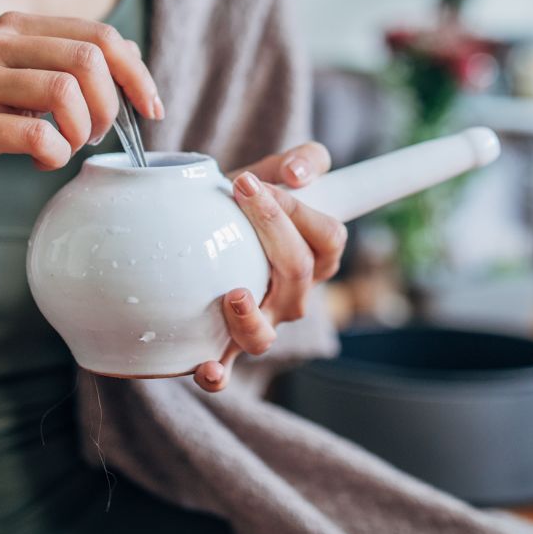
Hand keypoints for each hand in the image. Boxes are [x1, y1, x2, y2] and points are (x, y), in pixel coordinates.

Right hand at [0, 10, 161, 203]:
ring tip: (69, 145)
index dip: (137, 73)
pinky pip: (35, 133)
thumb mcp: (10, 74)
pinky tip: (42, 159)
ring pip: (65, 91)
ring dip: (83, 129)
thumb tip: (131, 54)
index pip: (100, 35)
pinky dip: (54, 153)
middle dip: (112, 105)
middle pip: (89, 58)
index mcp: (14, 27)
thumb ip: (62, 61)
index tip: (151, 108)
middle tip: (98, 135)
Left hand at [192, 141, 346, 392]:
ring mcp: (262, 321)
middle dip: (273, 230)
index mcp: (318, 256)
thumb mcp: (277, 170)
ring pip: (266, 335)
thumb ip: (303, 160)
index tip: (253, 182)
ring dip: (251, 318)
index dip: (296, 210)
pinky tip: (207, 368)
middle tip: (240, 191)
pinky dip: (218, 373)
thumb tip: (296, 174)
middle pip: (298, 274)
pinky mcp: (224, 342)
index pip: (329, 238)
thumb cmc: (248, 201)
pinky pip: (227, 367)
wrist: (203, 226)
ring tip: (233, 293)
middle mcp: (294, 295)